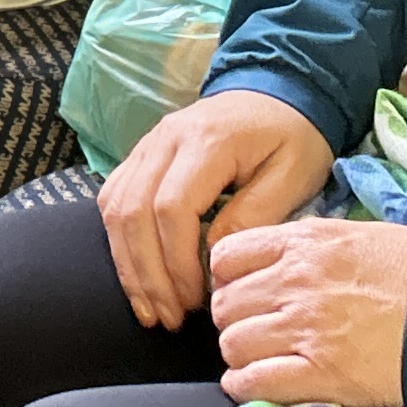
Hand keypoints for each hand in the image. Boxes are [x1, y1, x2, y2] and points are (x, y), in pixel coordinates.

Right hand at [101, 92, 333, 330]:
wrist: (277, 88)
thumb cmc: (292, 135)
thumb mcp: (293, 174)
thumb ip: (255, 214)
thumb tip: (215, 259)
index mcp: (207, 141)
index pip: (171, 207)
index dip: (177, 260)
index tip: (197, 300)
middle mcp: (165, 139)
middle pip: (133, 211)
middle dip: (148, 273)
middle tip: (170, 318)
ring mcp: (147, 145)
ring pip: (115, 208)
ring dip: (129, 265)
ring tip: (152, 309)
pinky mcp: (141, 156)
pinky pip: (114, 199)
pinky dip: (121, 243)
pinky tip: (139, 278)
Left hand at [208, 213, 406, 406]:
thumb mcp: (360, 234)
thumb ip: (313, 243)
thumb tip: (284, 255)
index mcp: (304, 243)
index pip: (227, 255)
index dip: (228, 276)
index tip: (241, 289)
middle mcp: (295, 283)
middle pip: (224, 304)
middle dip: (232, 318)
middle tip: (251, 328)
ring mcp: (304, 330)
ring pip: (232, 344)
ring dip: (239, 354)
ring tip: (257, 358)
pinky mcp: (319, 374)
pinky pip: (253, 383)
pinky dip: (244, 386)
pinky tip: (253, 384)